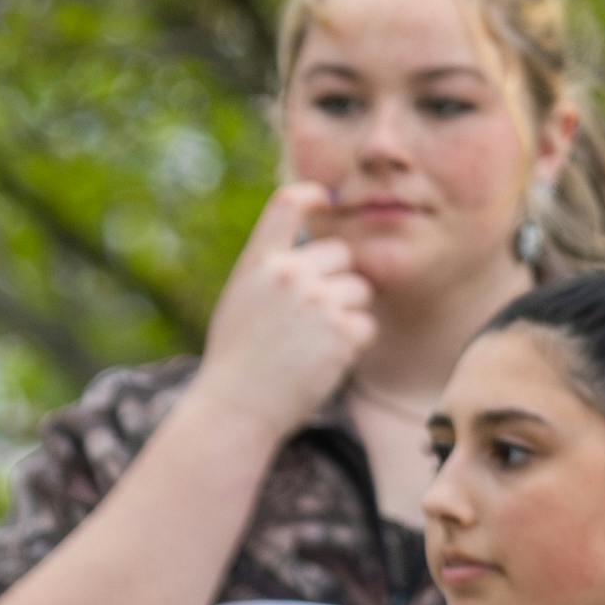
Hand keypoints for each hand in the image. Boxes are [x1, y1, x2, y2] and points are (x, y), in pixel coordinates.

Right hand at [193, 180, 380, 431]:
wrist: (236, 408)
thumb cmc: (237, 359)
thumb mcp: (241, 300)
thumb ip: (272, 270)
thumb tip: (311, 252)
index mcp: (260, 261)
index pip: (288, 204)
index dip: (313, 196)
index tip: (327, 201)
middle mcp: (289, 273)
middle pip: (343, 255)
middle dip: (338, 281)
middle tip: (315, 319)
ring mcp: (318, 301)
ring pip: (361, 289)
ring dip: (349, 313)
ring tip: (315, 343)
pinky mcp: (342, 332)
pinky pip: (367, 326)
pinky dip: (354, 344)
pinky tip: (324, 360)